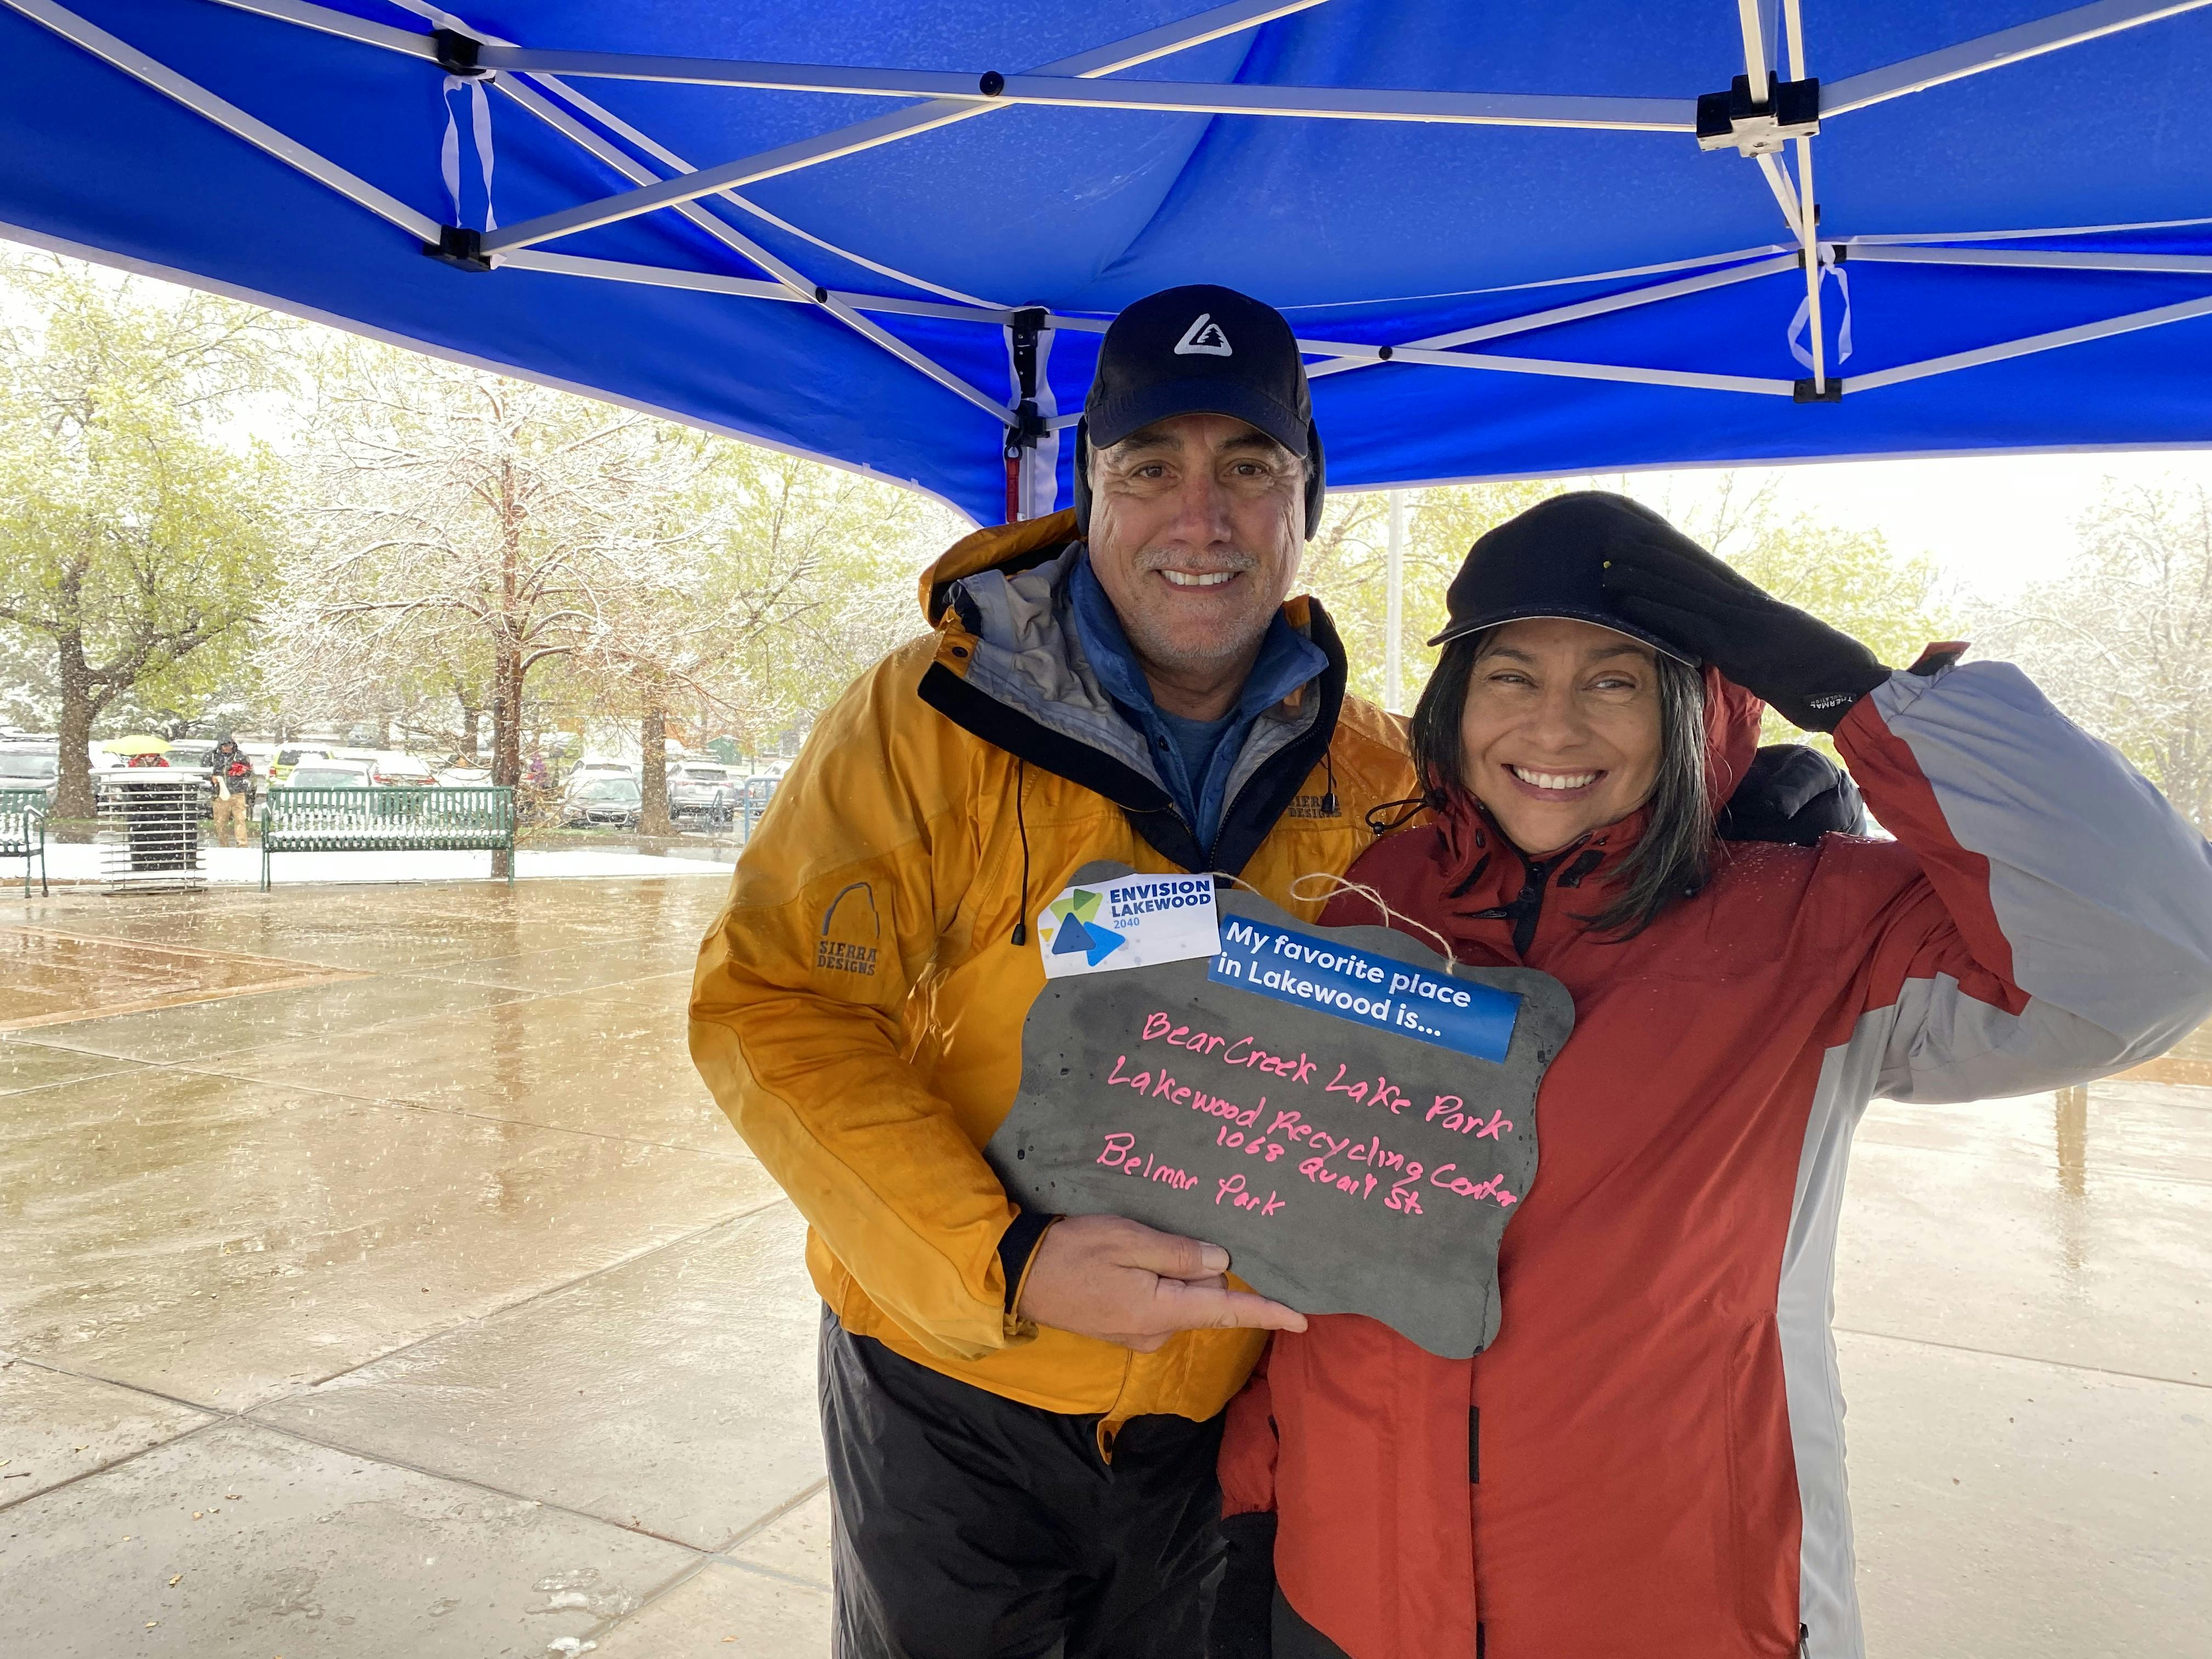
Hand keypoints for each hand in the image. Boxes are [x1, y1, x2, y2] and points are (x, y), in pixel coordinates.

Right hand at [1015, 1213, 1307, 1351]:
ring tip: (1141, 1246)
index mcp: (1161, 1312)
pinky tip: (1132, 1262)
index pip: (1226, 1312)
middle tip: (1168, 1236)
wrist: (1017, 1275)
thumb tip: (1220, 1262)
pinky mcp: (1124, 1330)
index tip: (1303, 1319)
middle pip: (1204, 1298)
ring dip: (1176, 1274)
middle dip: (1204, 1269)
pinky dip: (1160, 1282)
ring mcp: (1139, 1336)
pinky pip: (1161, 1304)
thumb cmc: (1072, 1251)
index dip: (1267, 1312)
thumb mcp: (1127, 1240)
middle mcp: (1156, 1333)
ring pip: (1182, 1299)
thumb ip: (1177, 1253)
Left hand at [1598, 528, 1889, 731]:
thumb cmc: (1830, 683)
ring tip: (1609, 561)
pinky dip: (1656, 609)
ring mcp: (1743, 624)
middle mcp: (1749, 608)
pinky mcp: (1738, 647)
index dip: (1676, 558)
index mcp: (1759, 610)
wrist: (1857, 693)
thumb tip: (1740, 652)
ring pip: (1683, 591)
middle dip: (1653, 555)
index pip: (1709, 576)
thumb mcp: (1788, 660)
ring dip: (1643, 574)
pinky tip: (1627, 599)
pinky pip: (1688, 623)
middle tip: (1616, 539)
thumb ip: (1758, 650)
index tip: (1649, 541)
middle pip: (1691, 573)